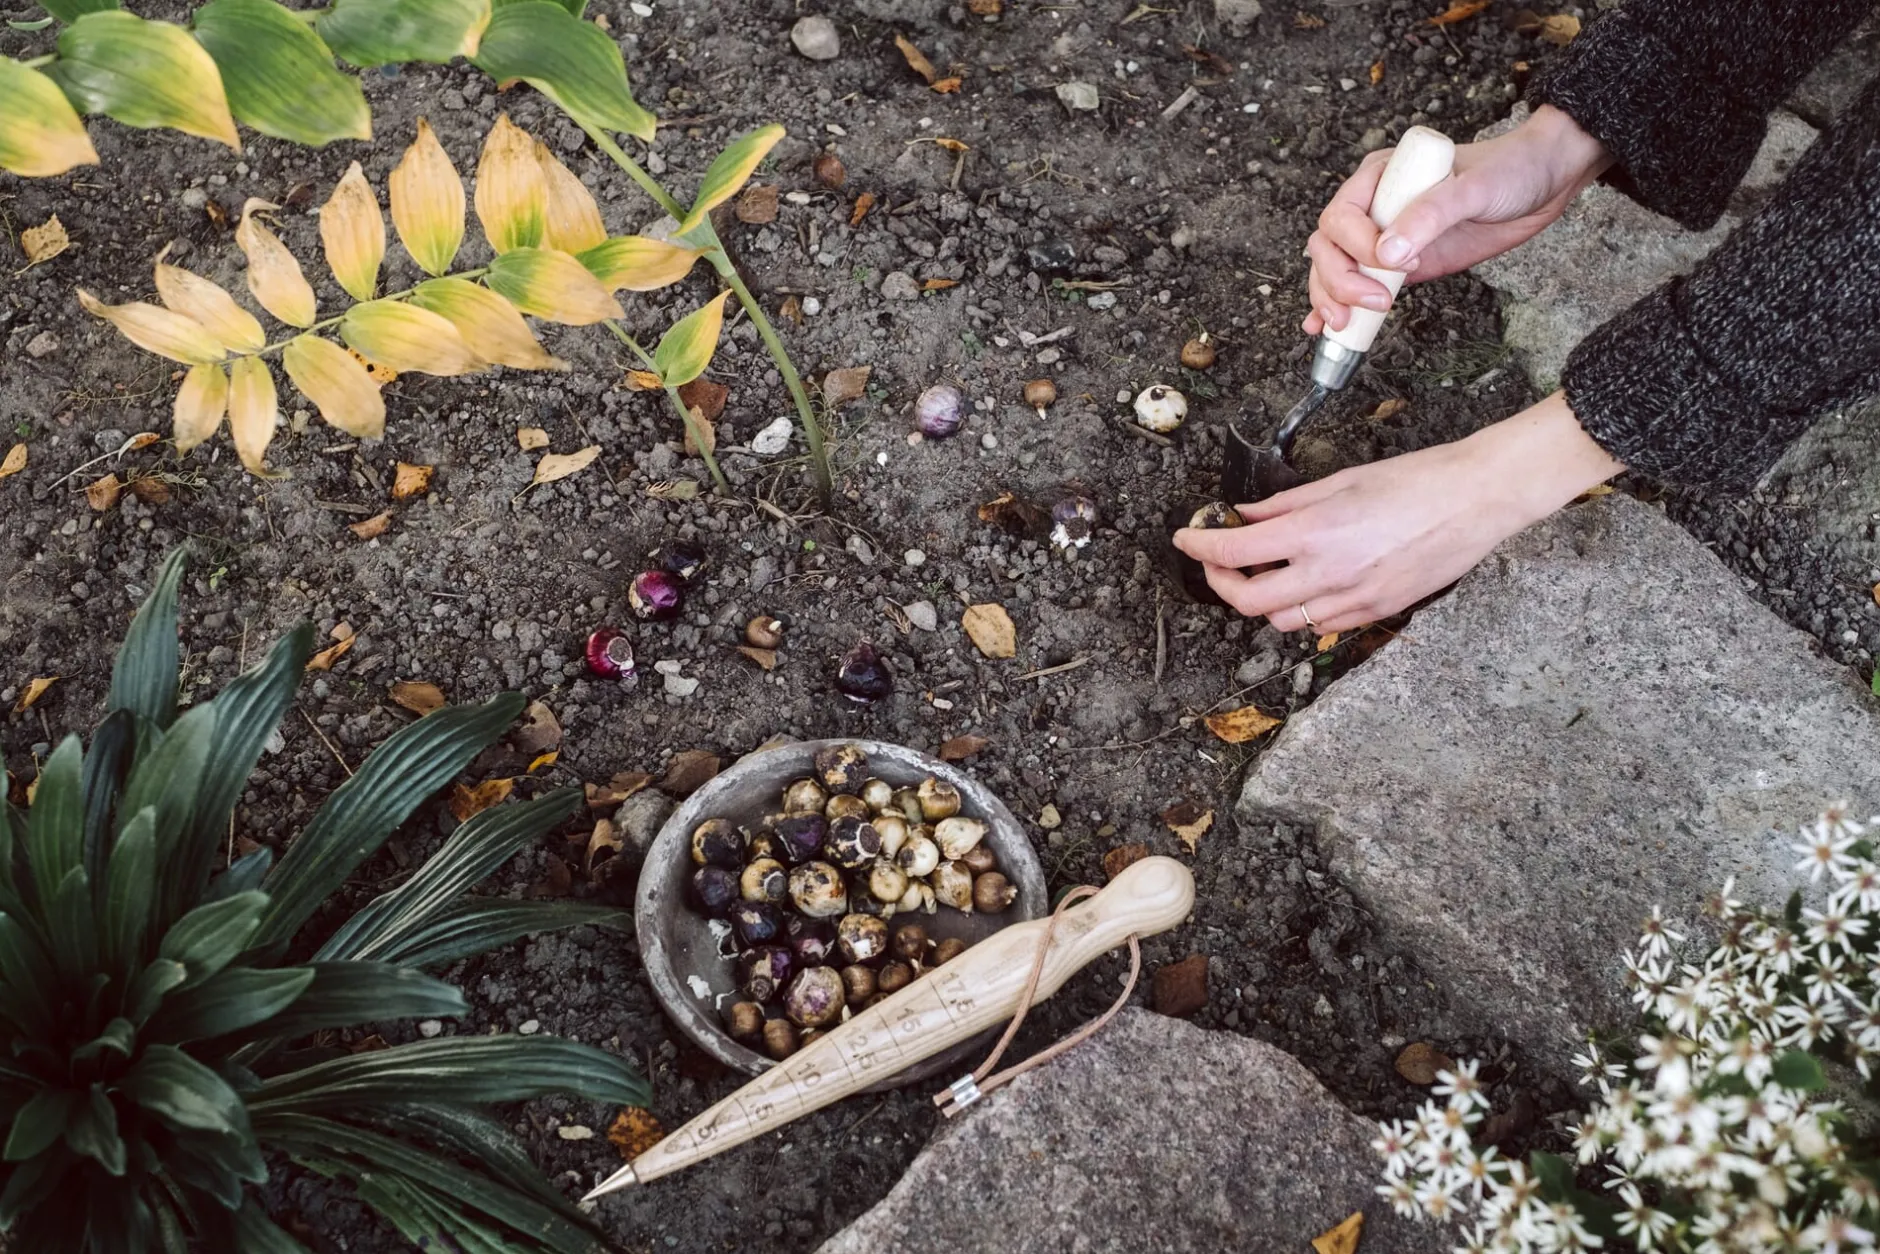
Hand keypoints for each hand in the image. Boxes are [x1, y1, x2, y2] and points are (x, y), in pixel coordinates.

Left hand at [1172, 393, 1623, 631]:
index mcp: (1315, 533)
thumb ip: (1285, 504)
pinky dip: (1302, 610)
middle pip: (1248, 602)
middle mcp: (1328, 573)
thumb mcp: (1341, 481)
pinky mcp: (1376, 611)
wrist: (1476, 499)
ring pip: (1283, 621)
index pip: (1234, 551)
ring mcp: (1353, 599)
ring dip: (1262, 600)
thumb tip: (1245, 514)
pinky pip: (1322, 625)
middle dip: (1223, 583)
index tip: (1186, 538)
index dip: (1199, 546)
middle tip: (1219, 561)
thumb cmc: (1416, 480)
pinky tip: (1305, 583)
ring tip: (1265, 570)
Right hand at [1305, 105, 1610, 335]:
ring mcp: (1382, 238)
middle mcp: (1373, 206)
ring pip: (1332, 269)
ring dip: (1331, 298)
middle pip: (1327, 246)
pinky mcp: (1398, 266)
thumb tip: (1388, 253)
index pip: (1343, 216)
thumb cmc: (1508, 170)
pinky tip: (1324, 329)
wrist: (1541, 183)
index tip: (1397, 262)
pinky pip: (1357, 286)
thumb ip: (1430, 215)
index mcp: (1380, 176)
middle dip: (1339, 280)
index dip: (1358, 245)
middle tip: (1376, 303)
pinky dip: (1336, 307)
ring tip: (1345, 326)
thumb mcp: (1474, 188)